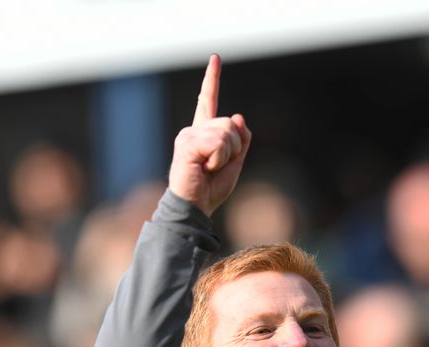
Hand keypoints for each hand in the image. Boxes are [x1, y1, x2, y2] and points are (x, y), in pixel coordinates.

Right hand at [168, 54, 251, 215]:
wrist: (195, 206)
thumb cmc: (211, 188)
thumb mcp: (236, 161)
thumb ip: (241, 139)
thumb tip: (237, 115)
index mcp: (204, 132)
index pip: (209, 100)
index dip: (213, 79)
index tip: (215, 58)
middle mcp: (194, 129)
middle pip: (229, 124)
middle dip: (234, 148)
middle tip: (216, 166)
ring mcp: (189, 135)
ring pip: (226, 133)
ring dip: (226, 156)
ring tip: (209, 168)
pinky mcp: (187, 144)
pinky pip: (218, 144)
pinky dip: (218, 160)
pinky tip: (204, 168)